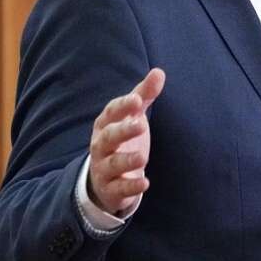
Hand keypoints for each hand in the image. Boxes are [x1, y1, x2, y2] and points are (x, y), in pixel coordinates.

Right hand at [88, 68, 165, 214]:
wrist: (104, 178)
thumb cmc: (121, 139)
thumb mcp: (132, 116)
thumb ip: (144, 95)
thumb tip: (159, 71)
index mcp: (106, 124)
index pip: (111, 112)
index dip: (123, 106)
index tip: (138, 99)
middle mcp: (100, 145)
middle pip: (108, 137)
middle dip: (123, 130)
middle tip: (141, 125)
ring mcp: (104, 167)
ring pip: (112, 164)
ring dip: (126, 160)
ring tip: (143, 157)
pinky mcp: (110, 189)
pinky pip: (118, 188)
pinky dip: (130, 186)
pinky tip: (144, 183)